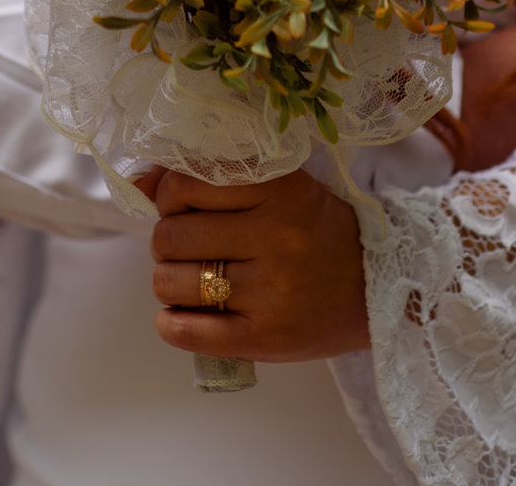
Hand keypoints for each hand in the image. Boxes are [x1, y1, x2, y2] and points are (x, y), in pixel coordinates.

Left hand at [147, 166, 369, 362]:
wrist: (376, 291)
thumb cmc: (315, 231)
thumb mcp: (277, 188)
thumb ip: (210, 177)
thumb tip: (139, 181)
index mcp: (281, 188)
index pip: (185, 184)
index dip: (171, 197)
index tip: (186, 207)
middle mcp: (276, 236)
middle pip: (170, 236)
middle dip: (168, 242)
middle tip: (190, 247)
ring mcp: (271, 290)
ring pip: (170, 282)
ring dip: (169, 282)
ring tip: (192, 280)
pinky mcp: (266, 338)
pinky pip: (188, 331)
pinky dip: (171, 324)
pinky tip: (184, 315)